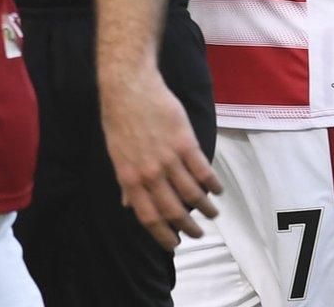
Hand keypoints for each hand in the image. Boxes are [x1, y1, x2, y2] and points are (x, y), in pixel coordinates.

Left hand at [100, 69, 221, 248]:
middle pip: (174, 210)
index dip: (162, 235)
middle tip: (198, 234)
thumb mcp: (115, 154)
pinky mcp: (185, 143)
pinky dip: (213, 185)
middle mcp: (149, 172)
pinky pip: (204, 172)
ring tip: (212, 214)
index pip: (148, 216)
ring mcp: (168, 158)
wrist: (129, 88)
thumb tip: (127, 205)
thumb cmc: (119, 120)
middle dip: (188, 227)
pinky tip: (218, 191)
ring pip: (193, 194)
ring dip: (206, 209)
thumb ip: (125, 182)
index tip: (173, 245)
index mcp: (129, 177)